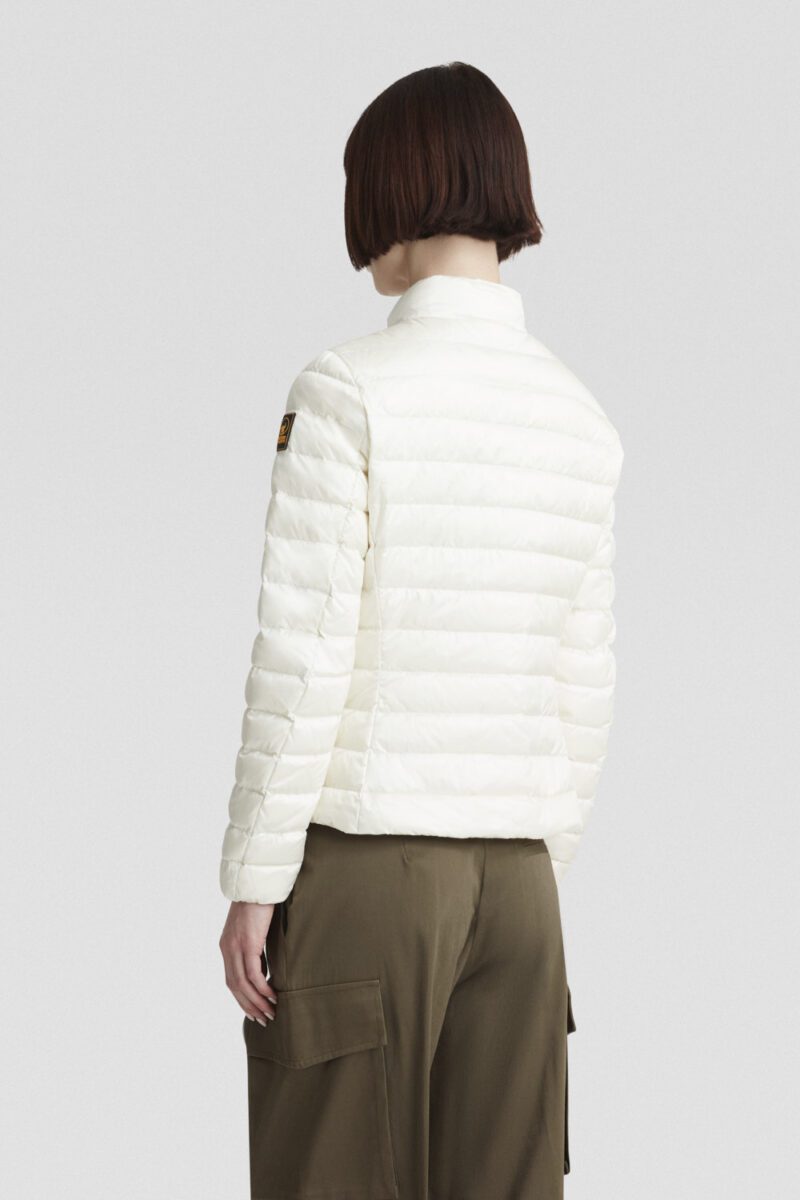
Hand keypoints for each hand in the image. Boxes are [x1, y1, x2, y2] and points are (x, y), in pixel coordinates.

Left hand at [219, 901, 278, 1024]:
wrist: (258, 884)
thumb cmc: (260, 904)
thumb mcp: (254, 931)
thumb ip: (254, 950)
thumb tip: (263, 970)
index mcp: (227, 946)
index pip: (232, 980)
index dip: (242, 998)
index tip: (255, 1010)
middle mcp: (228, 949)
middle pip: (235, 987)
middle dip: (249, 1006)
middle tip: (264, 1019)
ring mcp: (236, 947)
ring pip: (243, 985)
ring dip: (257, 1002)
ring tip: (271, 1013)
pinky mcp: (248, 944)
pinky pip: (253, 974)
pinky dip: (262, 988)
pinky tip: (273, 996)